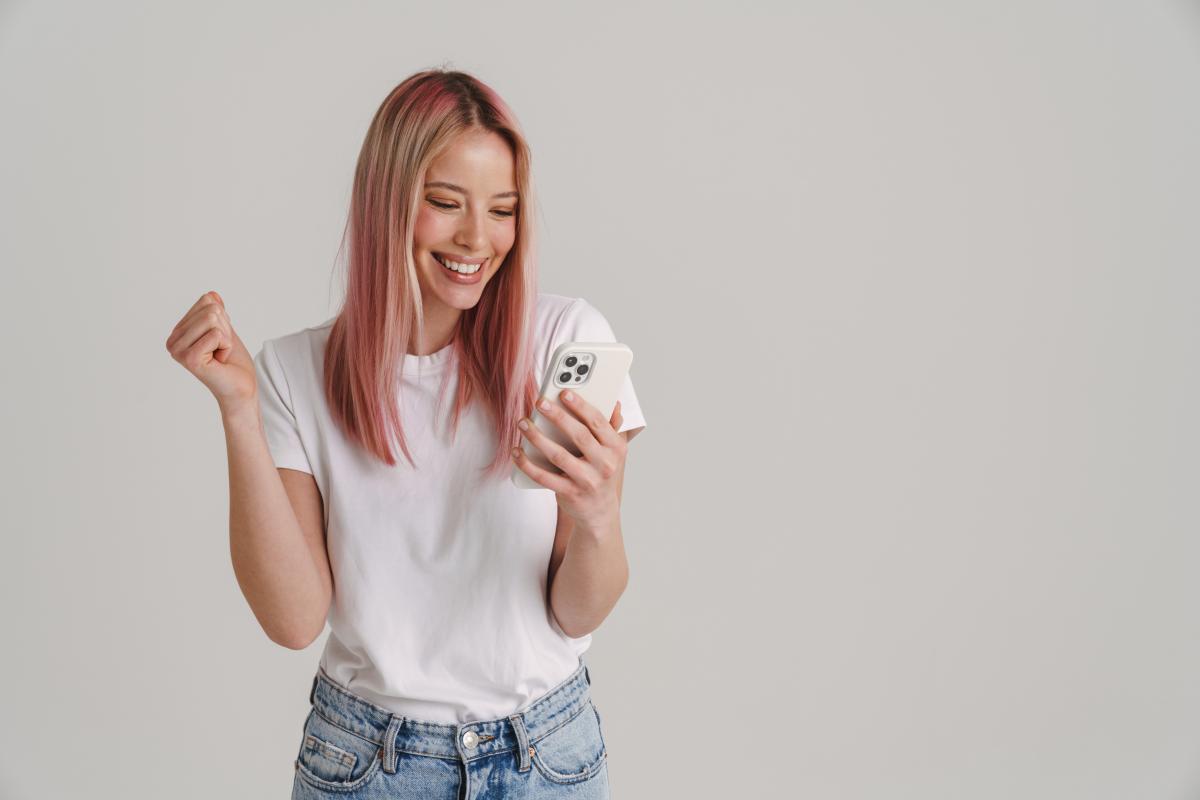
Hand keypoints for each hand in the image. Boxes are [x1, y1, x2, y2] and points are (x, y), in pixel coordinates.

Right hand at [165, 291, 256, 410]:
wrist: (242, 387)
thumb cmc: (232, 361)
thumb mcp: (225, 330)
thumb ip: (216, 312)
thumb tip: (211, 294)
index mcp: (178, 332)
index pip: (206, 302)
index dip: (223, 321)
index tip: (219, 341)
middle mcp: (173, 341)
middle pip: (210, 310)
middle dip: (225, 329)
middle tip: (221, 349)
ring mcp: (179, 350)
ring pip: (212, 319)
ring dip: (226, 338)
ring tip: (219, 354)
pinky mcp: (189, 359)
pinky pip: (216, 334)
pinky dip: (226, 346)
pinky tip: (220, 360)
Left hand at [512, 392, 626, 530]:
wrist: (600, 512)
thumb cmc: (602, 473)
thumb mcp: (613, 450)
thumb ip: (612, 427)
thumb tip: (613, 403)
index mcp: (615, 448)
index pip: (598, 422)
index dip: (581, 406)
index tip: (564, 392)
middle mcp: (604, 464)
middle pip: (579, 436)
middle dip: (558, 417)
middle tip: (540, 402)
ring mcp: (587, 480)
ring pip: (559, 455)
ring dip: (538, 438)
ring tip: (523, 424)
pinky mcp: (570, 493)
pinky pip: (545, 477)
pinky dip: (528, 464)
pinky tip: (518, 452)